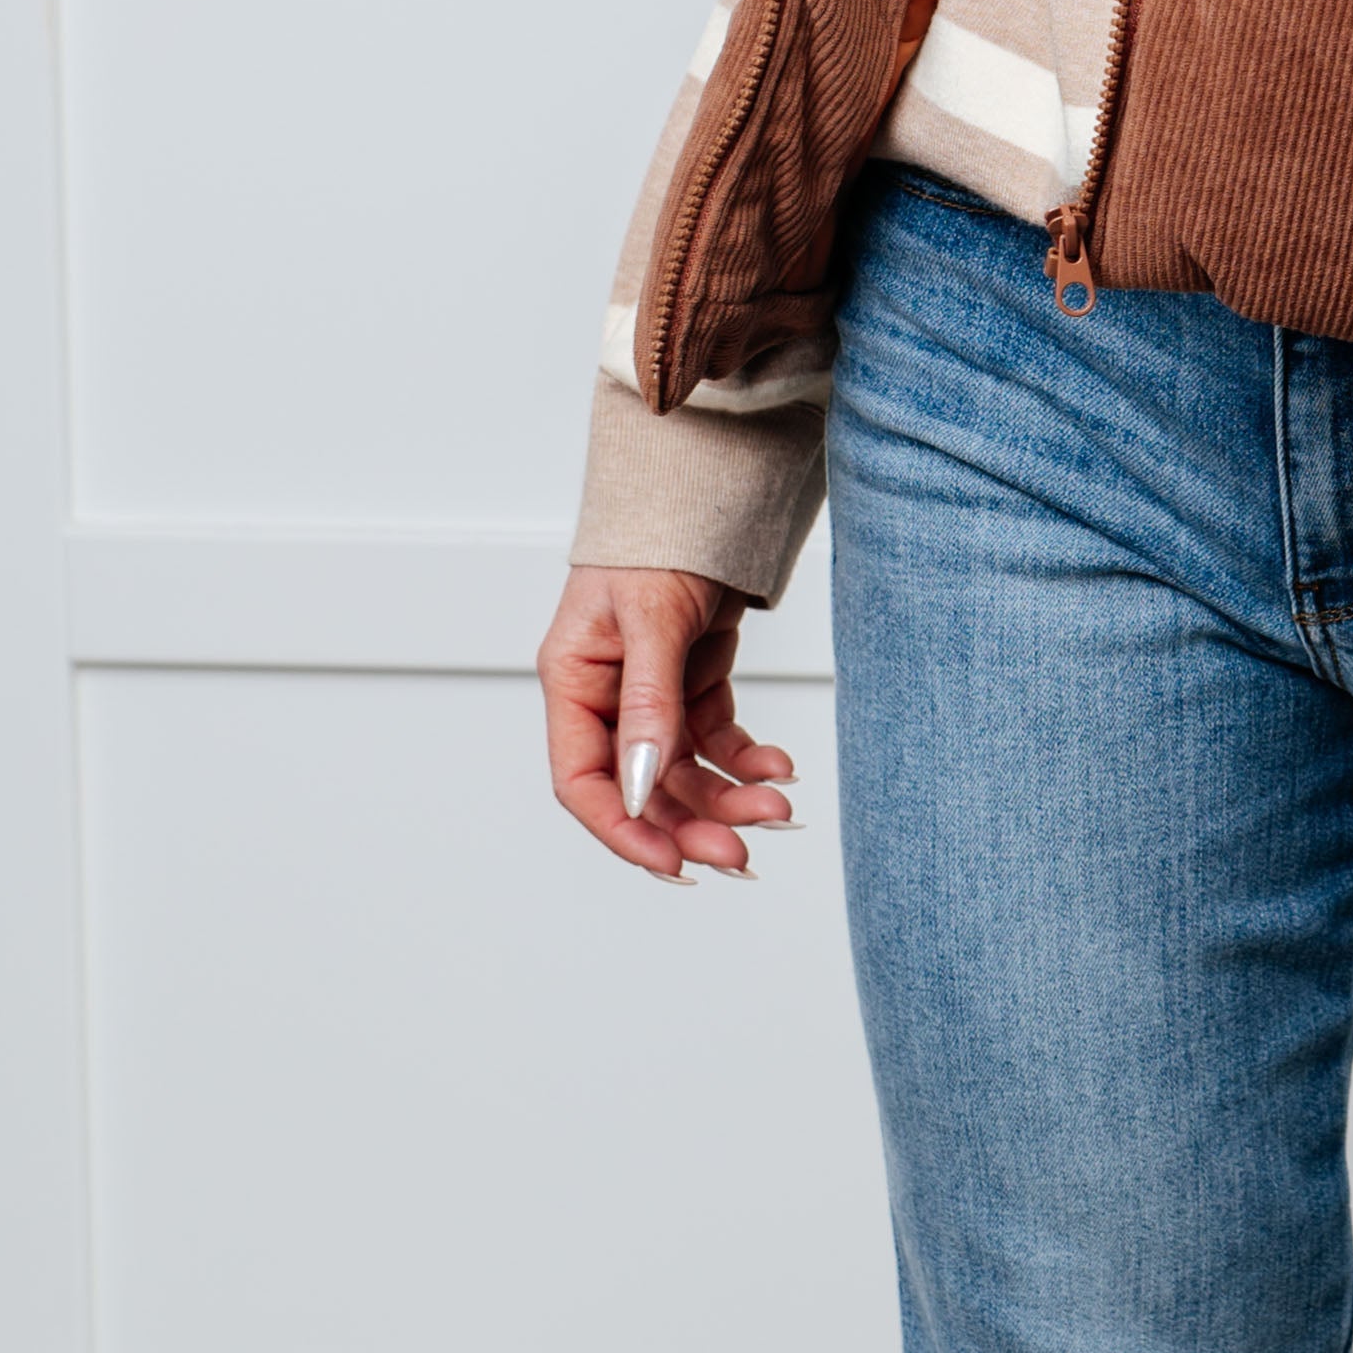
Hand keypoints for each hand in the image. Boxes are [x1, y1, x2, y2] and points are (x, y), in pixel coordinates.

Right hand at [538, 562, 796, 881]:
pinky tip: (778, 768)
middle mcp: (608, 697)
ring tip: (776, 808)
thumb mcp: (650, 619)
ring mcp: (653, 695)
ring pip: (687, 774)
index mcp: (574, 683)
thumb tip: (644, 785)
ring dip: (729, 798)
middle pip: (642, 789)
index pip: (582, 781)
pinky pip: (718, 742)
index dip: (623, 830)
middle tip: (741, 854)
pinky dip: (748, 761)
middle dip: (691, 825)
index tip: (672, 865)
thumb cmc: (658, 539)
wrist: (707, 487)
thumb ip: (648, 705)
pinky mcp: (694, 684)